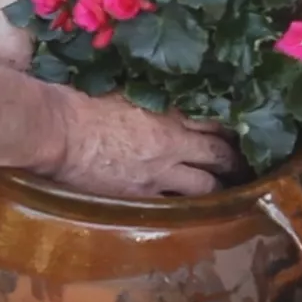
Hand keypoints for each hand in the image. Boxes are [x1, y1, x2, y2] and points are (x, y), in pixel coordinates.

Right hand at [38, 86, 240, 196]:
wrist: (57, 130)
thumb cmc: (81, 100)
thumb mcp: (125, 87)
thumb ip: (151, 94)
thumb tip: (164, 94)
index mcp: (169, 112)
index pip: (214, 119)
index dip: (231, 126)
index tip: (240, 130)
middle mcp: (172, 144)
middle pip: (218, 154)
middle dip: (234, 160)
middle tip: (245, 164)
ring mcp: (159, 175)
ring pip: (205, 187)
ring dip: (218, 189)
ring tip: (227, 193)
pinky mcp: (141, 198)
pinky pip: (174, 208)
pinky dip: (186, 210)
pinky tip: (193, 214)